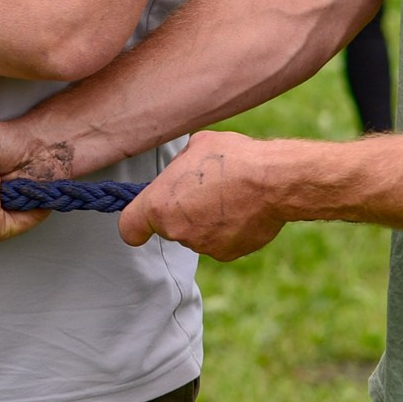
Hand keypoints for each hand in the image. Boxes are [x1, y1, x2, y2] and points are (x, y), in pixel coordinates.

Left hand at [118, 129, 286, 261]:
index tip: (144, 220)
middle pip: (168, 226)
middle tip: (205, 191)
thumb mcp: (194, 147)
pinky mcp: (226, 254)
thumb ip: (178, 166)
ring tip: (228, 197)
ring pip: (195, 234)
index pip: (129, 228)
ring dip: (205, 221)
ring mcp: (201, 245)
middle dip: (181, 212)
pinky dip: (227, 231)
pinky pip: (219, 242)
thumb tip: (181, 171)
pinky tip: (242, 211)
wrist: (273, 182)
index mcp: (158, 205)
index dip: (136, 224)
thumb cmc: (232, 158)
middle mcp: (175, 230)